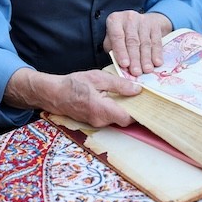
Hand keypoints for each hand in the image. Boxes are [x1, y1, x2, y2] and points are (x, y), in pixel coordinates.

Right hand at [5, 68, 140, 127]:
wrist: (53, 94)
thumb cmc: (74, 84)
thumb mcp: (98, 78)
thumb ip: (119, 85)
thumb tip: (137, 89)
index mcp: (102, 110)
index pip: (127, 118)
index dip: (140, 113)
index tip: (148, 104)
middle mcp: (100, 121)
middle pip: (124, 119)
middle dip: (134, 109)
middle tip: (143, 97)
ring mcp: (96, 123)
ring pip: (116, 118)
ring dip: (124, 108)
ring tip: (132, 95)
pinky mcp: (93, 121)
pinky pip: (109, 117)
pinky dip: (115, 109)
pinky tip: (118, 99)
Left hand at [103, 10, 171, 75]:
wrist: (141, 22)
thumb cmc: (123, 34)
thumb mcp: (112, 39)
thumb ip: (113, 50)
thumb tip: (119, 64)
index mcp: (115, 20)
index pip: (117, 36)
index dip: (121, 51)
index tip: (125, 64)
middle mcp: (129, 18)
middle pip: (132, 41)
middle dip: (135, 58)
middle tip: (136, 72)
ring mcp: (143, 20)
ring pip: (145, 42)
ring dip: (146, 58)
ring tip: (146, 70)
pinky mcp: (155, 25)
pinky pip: (156, 41)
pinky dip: (157, 53)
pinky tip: (157, 62)